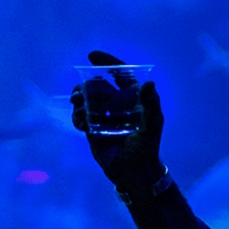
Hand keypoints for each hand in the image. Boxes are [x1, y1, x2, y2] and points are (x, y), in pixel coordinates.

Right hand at [71, 49, 166, 191]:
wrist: (134, 173)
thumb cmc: (147, 148)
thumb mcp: (152, 126)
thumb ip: (151, 105)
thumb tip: (149, 83)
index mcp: (133, 98)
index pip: (120, 73)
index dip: (106, 62)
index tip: (91, 56)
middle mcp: (118, 104)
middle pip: (97, 85)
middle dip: (85, 85)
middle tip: (78, 93)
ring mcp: (104, 116)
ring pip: (86, 99)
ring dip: (78, 100)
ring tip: (77, 108)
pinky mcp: (93, 129)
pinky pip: (80, 116)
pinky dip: (76, 117)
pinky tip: (80, 123)